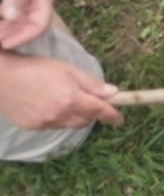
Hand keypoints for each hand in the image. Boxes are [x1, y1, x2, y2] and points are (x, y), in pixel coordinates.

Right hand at [0, 55, 120, 130]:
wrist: (1, 77)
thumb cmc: (35, 68)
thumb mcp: (67, 69)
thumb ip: (91, 84)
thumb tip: (113, 93)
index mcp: (71, 99)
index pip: (99, 111)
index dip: (112, 115)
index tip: (119, 119)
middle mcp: (60, 114)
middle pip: (85, 120)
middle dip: (90, 113)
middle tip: (86, 101)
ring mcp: (45, 123)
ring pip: (69, 124)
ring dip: (73, 116)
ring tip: (62, 99)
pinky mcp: (33, 127)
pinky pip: (52, 125)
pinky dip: (56, 118)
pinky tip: (46, 105)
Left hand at [1, 0, 57, 48]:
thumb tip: (10, 18)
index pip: (38, 26)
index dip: (22, 37)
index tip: (4, 43)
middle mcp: (35, 1)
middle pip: (26, 26)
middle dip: (10, 34)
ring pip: (16, 19)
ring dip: (4, 26)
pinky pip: (8, 9)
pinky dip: (1, 16)